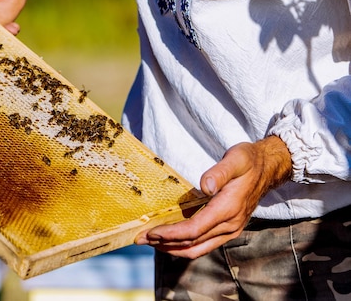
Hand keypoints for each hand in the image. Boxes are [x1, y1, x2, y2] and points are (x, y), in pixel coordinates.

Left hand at [136, 136, 292, 257]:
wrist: (268, 168)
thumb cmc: (248, 161)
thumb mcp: (235, 159)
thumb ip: (219, 172)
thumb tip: (205, 185)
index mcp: (228, 209)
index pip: (195, 230)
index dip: (171, 234)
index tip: (151, 232)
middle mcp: (230, 225)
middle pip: (193, 243)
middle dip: (164, 244)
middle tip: (140, 239)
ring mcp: (230, 230)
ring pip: (198, 248)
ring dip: (172, 248)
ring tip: (150, 241)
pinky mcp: (227, 229)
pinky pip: (203, 244)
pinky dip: (184, 244)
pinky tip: (168, 239)